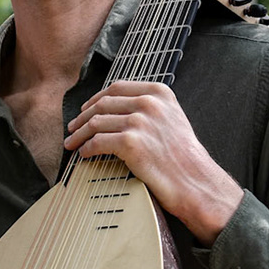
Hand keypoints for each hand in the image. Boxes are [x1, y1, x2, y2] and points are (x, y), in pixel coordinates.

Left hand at [65, 79, 243, 243]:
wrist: (195, 181)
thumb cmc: (183, 157)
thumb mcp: (172, 118)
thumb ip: (149, 108)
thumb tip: (116, 109)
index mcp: (159, 92)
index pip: (117, 88)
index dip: (95, 99)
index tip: (86, 110)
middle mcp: (149, 103)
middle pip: (103, 104)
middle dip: (82, 117)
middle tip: (72, 128)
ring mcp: (140, 122)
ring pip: (96, 123)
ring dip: (79, 134)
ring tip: (72, 143)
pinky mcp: (131, 143)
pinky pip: (97, 142)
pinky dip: (86, 149)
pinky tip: (84, 155)